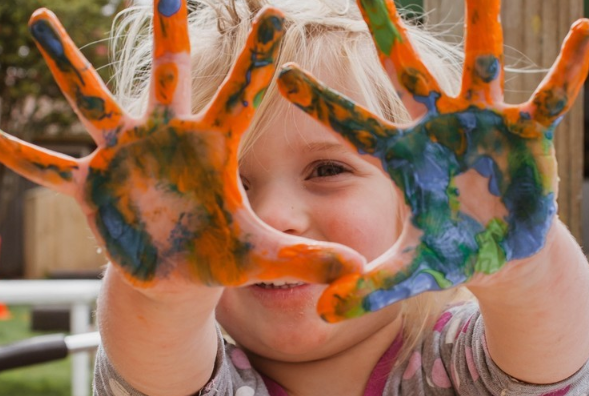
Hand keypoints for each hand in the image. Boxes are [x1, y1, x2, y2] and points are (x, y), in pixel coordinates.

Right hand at [0, 1, 363, 289]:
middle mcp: (166, 139)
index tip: (276, 15)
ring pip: (94, 103)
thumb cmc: (220, 253)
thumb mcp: (261, 256)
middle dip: (168, 34)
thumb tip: (357, 270)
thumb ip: (304, 258)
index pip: (240, 97)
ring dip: (68, 68)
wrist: (178, 270)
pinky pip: (47, 166)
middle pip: (169, 77)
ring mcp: (124, 157)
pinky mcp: (91, 185)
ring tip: (42, 22)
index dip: (258, 61)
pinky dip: (18, 153)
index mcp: (213, 149)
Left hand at [278, 0, 588, 321]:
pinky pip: (549, 97)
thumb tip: (321, 315)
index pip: (352, 126)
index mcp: (402, 156)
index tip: (282, 74)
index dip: (320, 103)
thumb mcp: (408, 271)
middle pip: (405, 71)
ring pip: (480, 65)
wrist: (500, 250)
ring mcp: (482, 123)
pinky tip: (584, 35)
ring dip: (484, 24)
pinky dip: (567, 72)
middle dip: (386, 29)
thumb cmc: (450, 251)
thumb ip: (367, 287)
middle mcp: (437, 127)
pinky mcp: (525, 133)